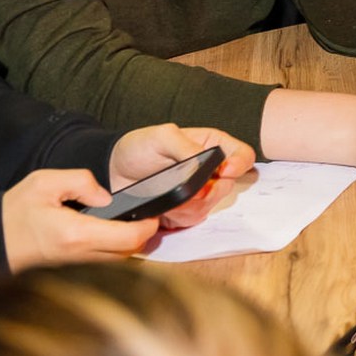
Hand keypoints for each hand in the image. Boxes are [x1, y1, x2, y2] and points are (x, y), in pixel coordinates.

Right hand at [0, 169, 159, 270]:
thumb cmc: (16, 212)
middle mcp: (80, 256)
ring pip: (119, 261)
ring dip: (131, 244)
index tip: (153, 213)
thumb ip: (81, 182)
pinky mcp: (73, 269)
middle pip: (130, 253)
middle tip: (147, 215)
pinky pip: (105, 262)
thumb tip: (107, 197)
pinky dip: (116, 249)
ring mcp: (76, 267)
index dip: (147, 227)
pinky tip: (115, 231)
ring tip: (133, 221)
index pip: (128, 239)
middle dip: (144, 236)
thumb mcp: (44, 182)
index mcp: (76, 234)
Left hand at [108, 124, 254, 228]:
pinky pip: (194, 219)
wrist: (113, 172)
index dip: (239, 164)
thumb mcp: (161, 136)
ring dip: (190, 204)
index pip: (242, 155)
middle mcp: (210, 169)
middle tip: (187, 186)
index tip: (224, 170)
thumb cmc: (137, 147)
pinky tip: (165, 206)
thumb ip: (186, 146)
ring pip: (211, 206)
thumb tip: (202, 167)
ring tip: (168, 194)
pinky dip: (179, 216)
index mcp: (211, 145)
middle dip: (208, 190)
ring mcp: (199, 192)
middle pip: (229, 186)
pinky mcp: (186, 210)